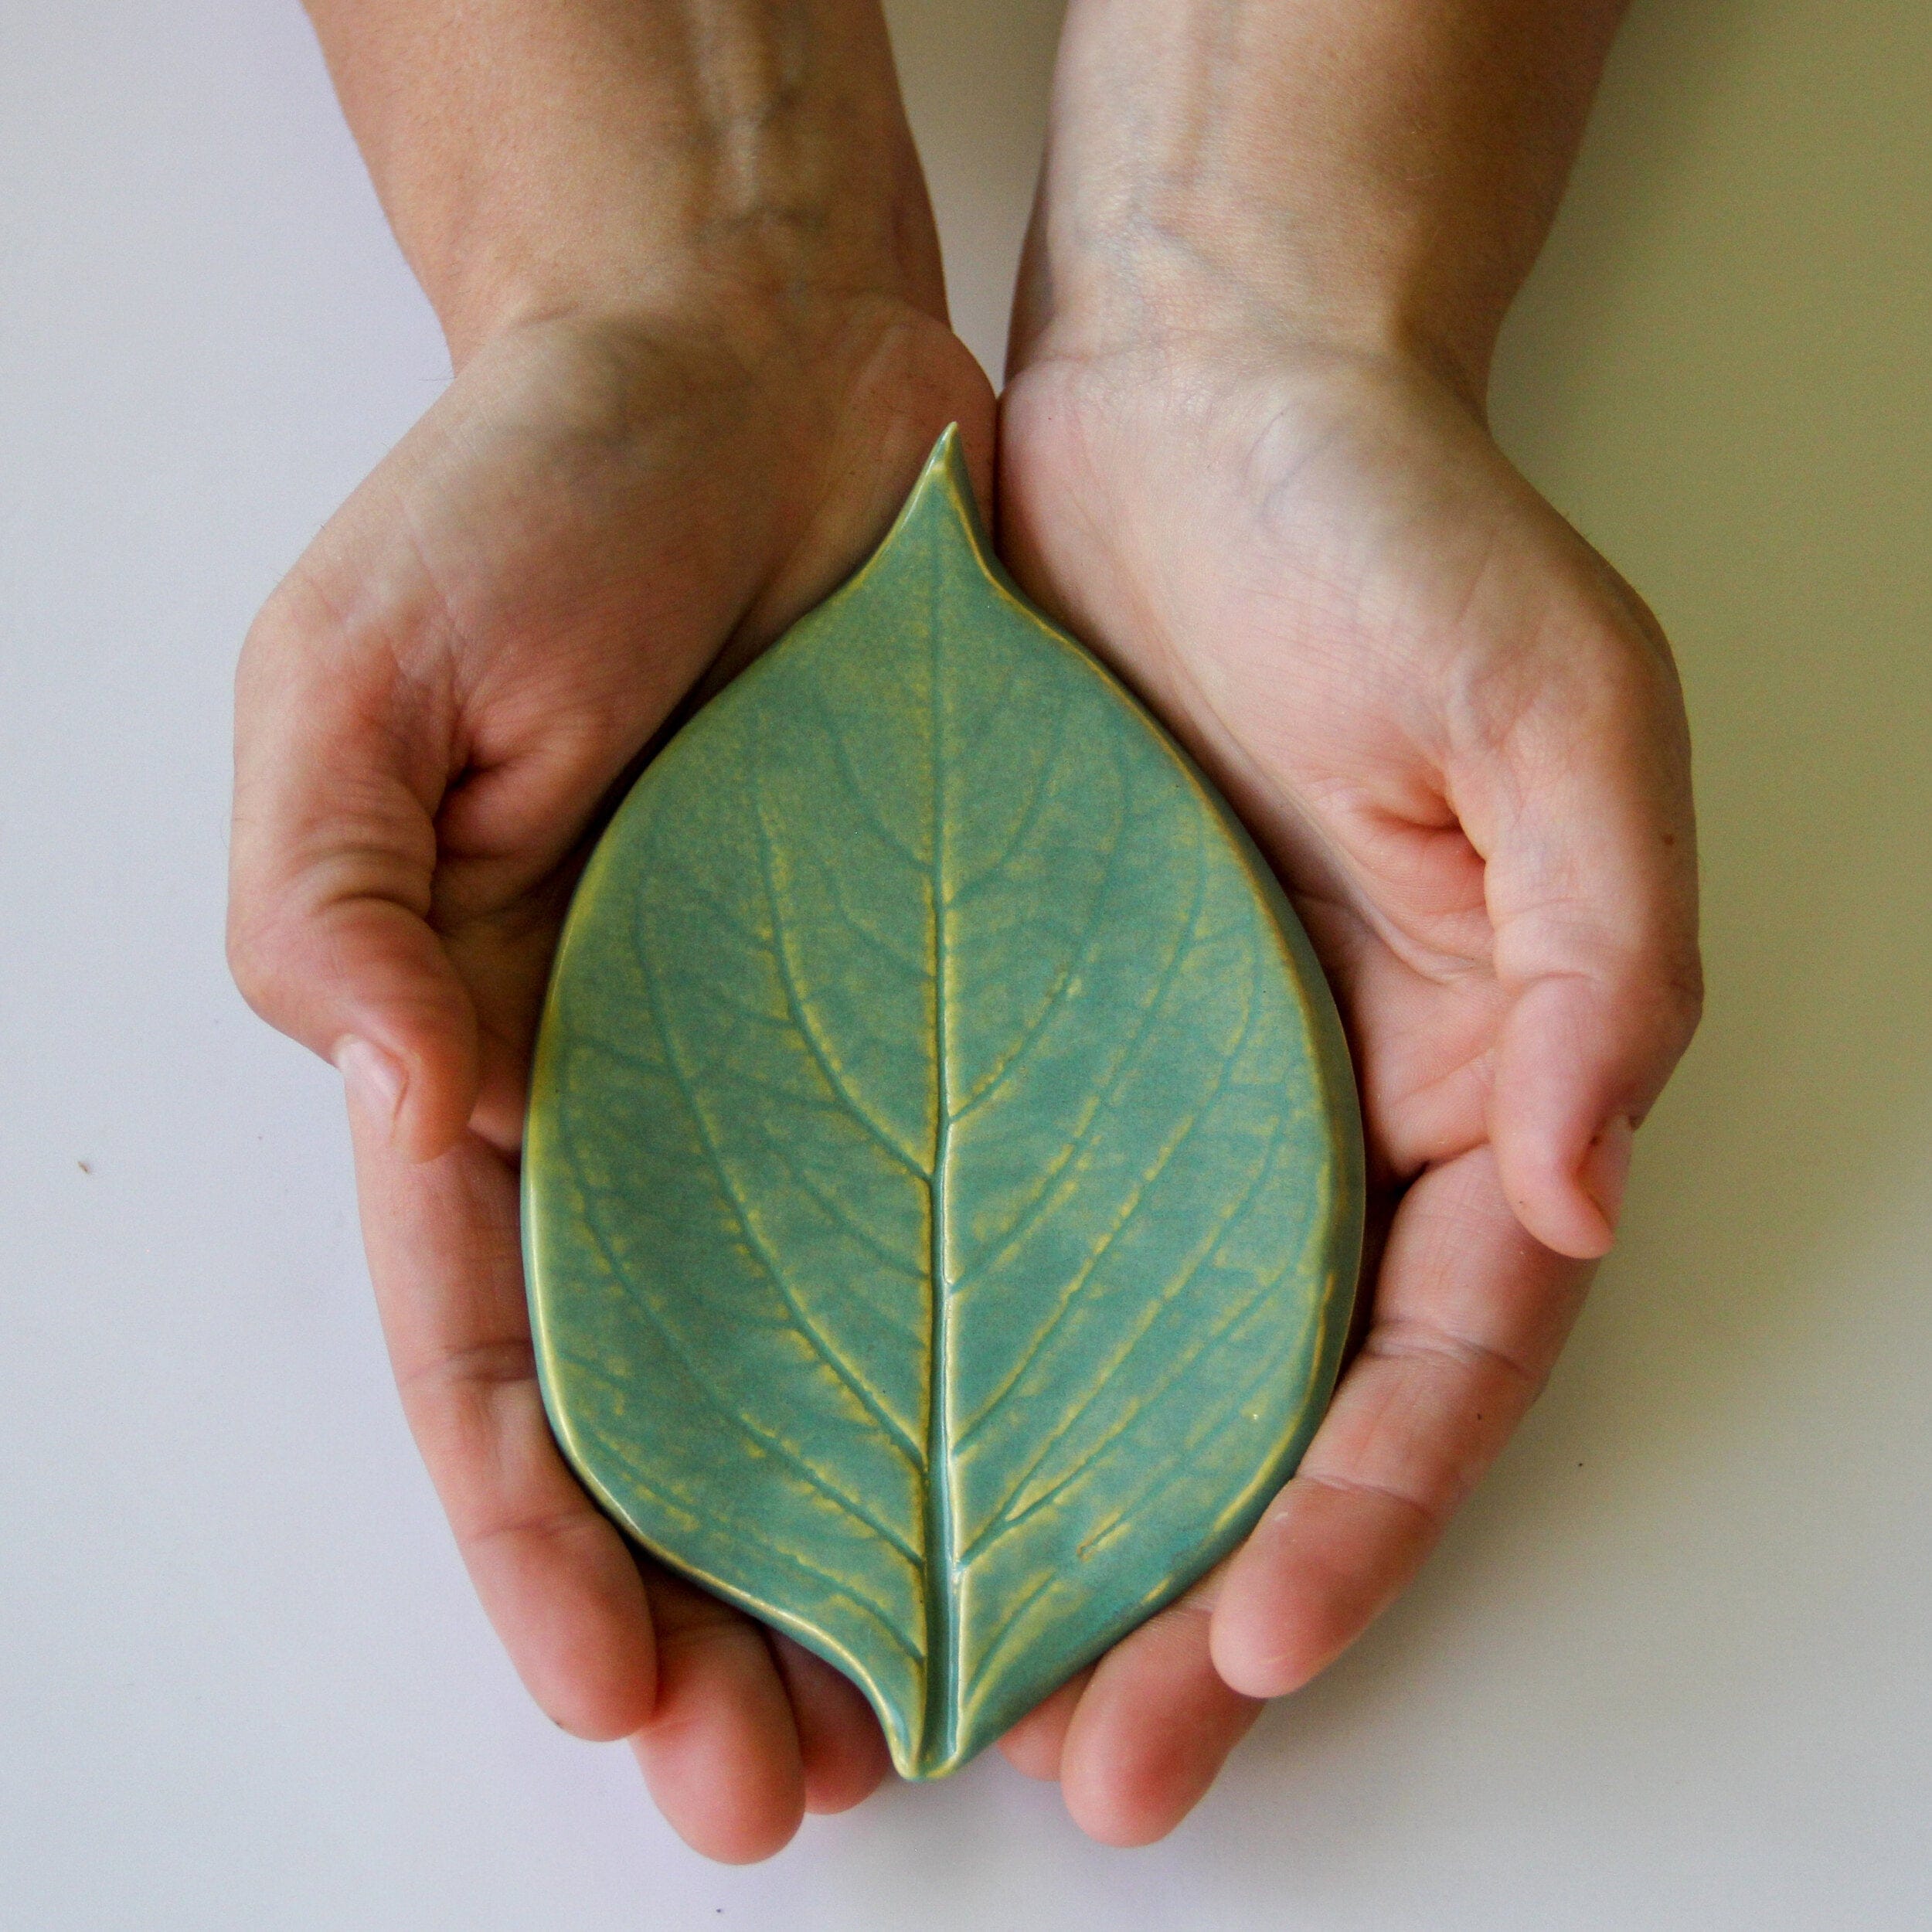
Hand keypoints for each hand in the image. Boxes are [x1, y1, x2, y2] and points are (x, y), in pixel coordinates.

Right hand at [230, 294, 992, 1859]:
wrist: (754, 359)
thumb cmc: (537, 493)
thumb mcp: (361, 671)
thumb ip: (329, 892)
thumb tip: (400, 1100)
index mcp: (480, 1049)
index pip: (498, 1343)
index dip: (543, 1529)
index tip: (621, 1690)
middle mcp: (651, 1090)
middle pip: (673, 1401)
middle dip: (708, 1604)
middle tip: (787, 1788)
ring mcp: (810, 1052)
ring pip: (838, 1346)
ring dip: (873, 1534)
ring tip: (943, 1713)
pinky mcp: (957, 983)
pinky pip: (991, 1191)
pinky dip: (1011, 1343)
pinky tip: (1072, 1470)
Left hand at [992, 335, 1699, 1840]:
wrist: (1191, 386)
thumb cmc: (1386, 526)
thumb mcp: (1553, 708)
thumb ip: (1601, 953)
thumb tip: (1577, 1186)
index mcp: (1464, 1070)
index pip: (1435, 1351)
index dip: (1362, 1514)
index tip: (1247, 1656)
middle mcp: (1312, 1108)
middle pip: (1272, 1405)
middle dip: (1200, 1598)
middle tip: (1092, 1765)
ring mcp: (1162, 1076)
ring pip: (1120, 1353)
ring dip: (1058, 1528)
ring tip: (948, 1688)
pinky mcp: (1027, 1016)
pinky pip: (986, 1215)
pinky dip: (943, 1353)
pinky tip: (854, 1459)